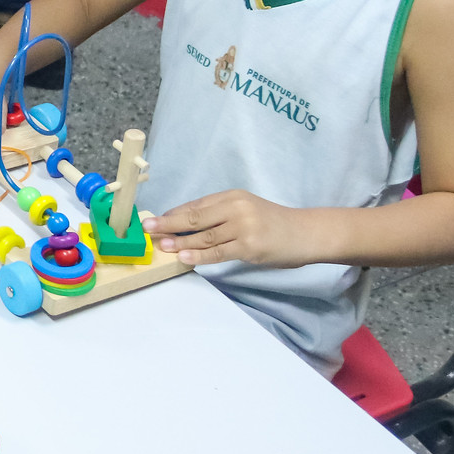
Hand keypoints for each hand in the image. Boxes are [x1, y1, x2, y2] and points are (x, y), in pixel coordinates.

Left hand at [142, 190, 307, 266]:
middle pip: (194, 217)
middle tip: (147, 227)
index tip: (155, 219)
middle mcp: (235, 207)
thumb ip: (220, 215)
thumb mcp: (246, 209)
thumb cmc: (274, 223)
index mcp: (232, 196)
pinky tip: (184, 256)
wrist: (307, 232)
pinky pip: (218, 252)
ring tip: (161, 245)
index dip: (173, 214)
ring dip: (179, 241)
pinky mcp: (249, 245)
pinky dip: (199, 255)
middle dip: (168, 223)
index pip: (196, 205)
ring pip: (204, 236)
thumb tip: (186, 225)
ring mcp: (243, 226)